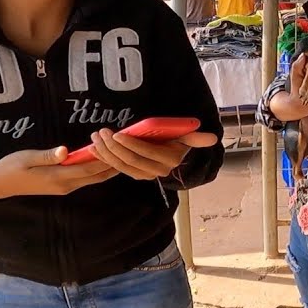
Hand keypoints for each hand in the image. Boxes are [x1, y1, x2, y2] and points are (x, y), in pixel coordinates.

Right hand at [0, 147, 116, 199]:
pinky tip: (103, 159)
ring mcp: (64, 187)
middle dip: (112, 164)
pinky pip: (85, 177)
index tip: (115, 145)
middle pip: (96, 176)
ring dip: (106, 167)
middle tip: (127, 150)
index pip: (88, 169)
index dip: (103, 157)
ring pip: (92, 178)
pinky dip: (96, 169)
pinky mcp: (62, 185)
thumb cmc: (12, 168)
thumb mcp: (27, 158)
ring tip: (121, 153)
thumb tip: (65, 151)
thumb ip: (47, 155)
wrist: (0, 184)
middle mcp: (65, 185)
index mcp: (58, 178)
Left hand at [89, 130, 219, 180]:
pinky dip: (104, 158)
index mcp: (168, 160)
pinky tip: (94, 149)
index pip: (146, 153)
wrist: (177, 160)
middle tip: (102, 133)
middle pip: (131, 160)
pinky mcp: (135, 174)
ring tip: (95, 138)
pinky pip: (117, 168)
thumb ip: (197, 138)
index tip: (118, 133)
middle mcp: (156, 171)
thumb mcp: (188, 138)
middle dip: (113, 147)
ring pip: (121, 165)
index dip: (131, 144)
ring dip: (106, 153)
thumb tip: (213, 138)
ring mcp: (144, 174)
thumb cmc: (180, 142)